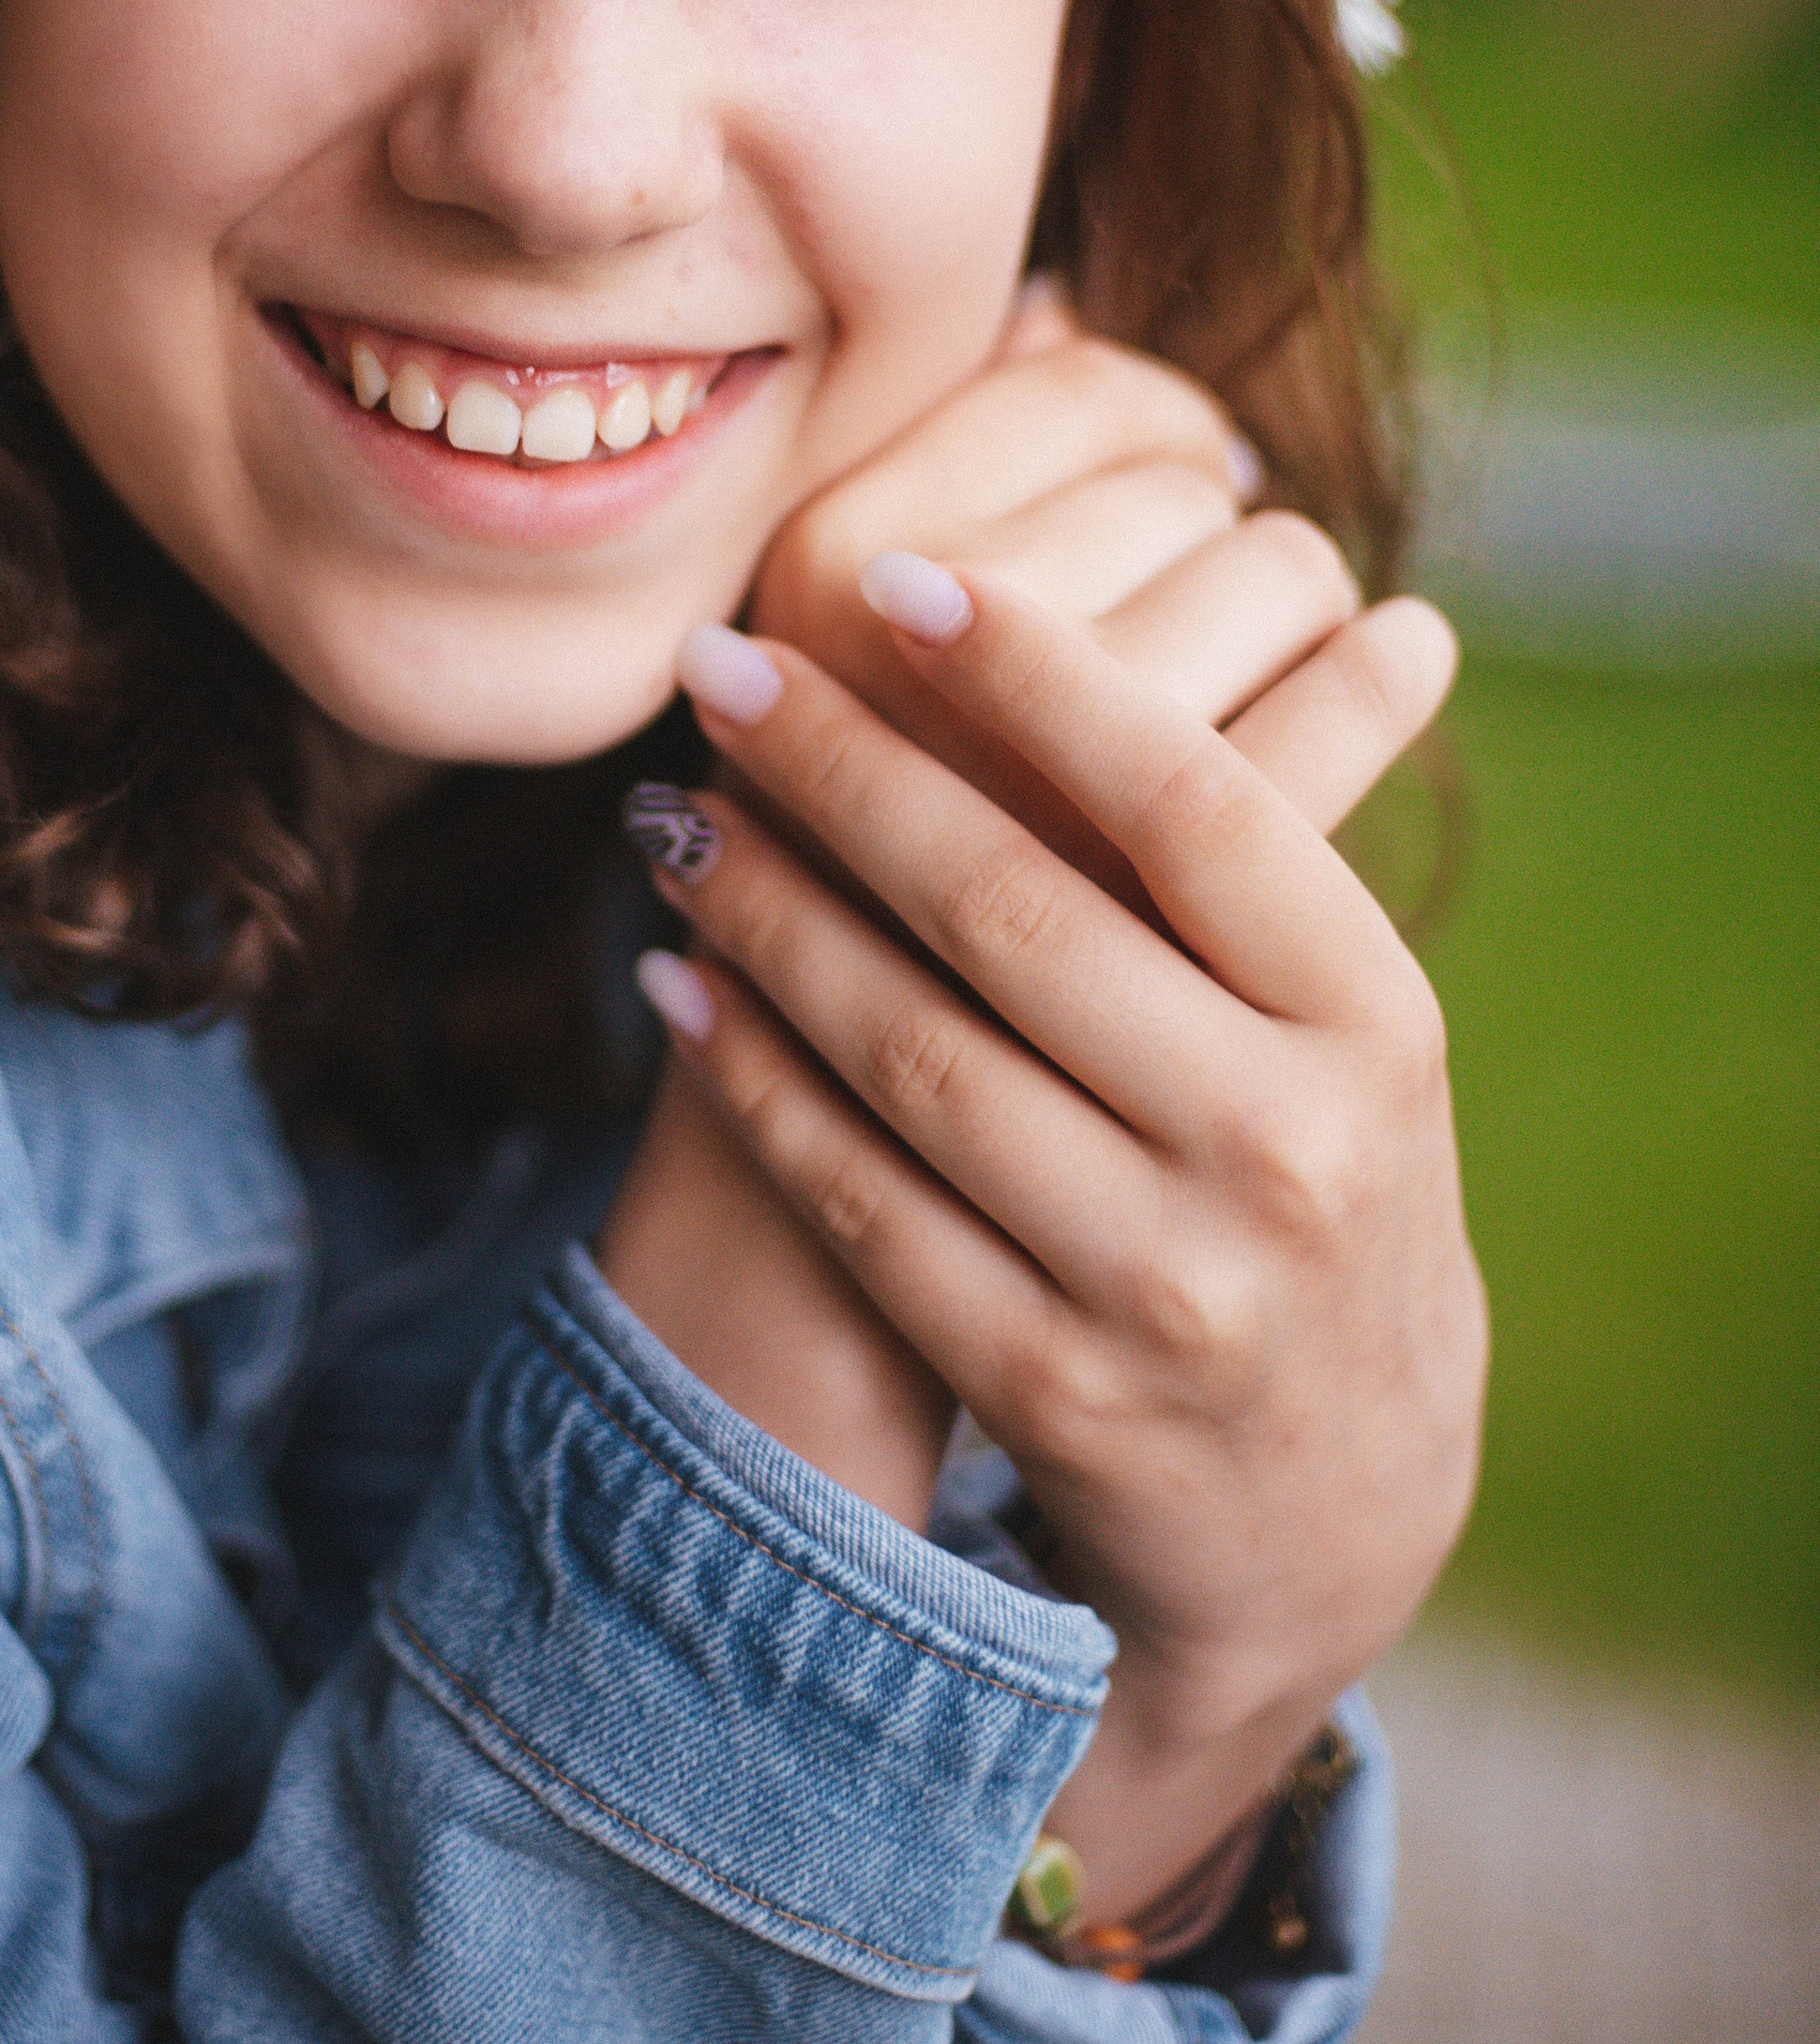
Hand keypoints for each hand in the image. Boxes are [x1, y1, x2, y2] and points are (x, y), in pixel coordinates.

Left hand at [605, 297, 1289, 1531]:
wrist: (1335, 1491)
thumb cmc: (1310, 1170)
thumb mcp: (1338, 1022)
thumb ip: (1239, 845)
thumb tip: (1118, 551)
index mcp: (1372, 1017)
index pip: (1189, 801)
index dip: (1035, 672)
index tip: (894, 572)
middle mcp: (1285, 1147)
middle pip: (1019, 911)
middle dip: (841, 769)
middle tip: (718, 666)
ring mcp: (1166, 1283)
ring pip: (915, 1054)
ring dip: (766, 915)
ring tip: (671, 811)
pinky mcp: (1050, 1388)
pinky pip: (863, 1202)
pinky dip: (755, 1081)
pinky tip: (676, 984)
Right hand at [751, 289, 1411, 883]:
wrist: (822, 1153)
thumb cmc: (829, 872)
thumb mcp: (835, 660)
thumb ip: (936, 470)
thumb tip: (1053, 304)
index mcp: (823, 563)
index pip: (1068, 382)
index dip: (1142, 409)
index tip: (1159, 468)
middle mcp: (931, 661)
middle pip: (1181, 481)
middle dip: (1213, 516)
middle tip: (1201, 575)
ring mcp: (1058, 782)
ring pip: (1276, 574)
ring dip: (1291, 596)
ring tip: (1256, 642)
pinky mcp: (1173, 905)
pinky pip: (1339, 707)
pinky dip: (1390, 664)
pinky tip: (1403, 652)